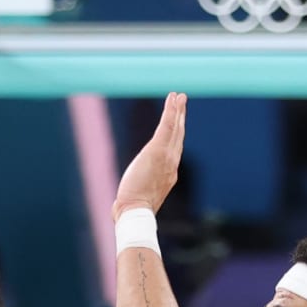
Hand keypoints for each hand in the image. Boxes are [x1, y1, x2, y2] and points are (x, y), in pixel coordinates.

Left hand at [113, 93, 187, 219]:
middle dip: (180, 117)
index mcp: (169, 172)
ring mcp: (167, 156)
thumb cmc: (133, 208)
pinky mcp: (157, 151)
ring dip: (177, 110)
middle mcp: (171, 162)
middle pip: (178, 135)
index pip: (174, 148)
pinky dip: (171, 112)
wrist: (136, 211)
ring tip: (179, 96)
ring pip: (175, 128)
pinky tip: (173, 100)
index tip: (178, 121)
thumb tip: (124, 197)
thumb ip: (138, 189)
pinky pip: (167, 127)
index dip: (177, 133)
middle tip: (182, 101)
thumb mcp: (139, 194)